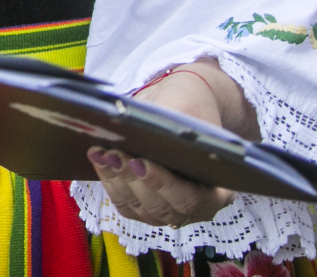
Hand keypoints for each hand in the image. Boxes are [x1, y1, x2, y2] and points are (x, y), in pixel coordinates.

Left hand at [90, 59, 254, 226]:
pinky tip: (98, 156)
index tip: (140, 163)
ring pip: (138, 207)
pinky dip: (108, 180)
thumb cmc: (190, 107)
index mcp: (218, 188)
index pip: (191, 199)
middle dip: (133, 180)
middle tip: (115, 155)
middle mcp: (195, 207)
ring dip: (116, 180)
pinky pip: (124, 201)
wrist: (180, 108)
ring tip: (102, 153)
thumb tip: (147, 126)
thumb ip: (175, 119)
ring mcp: (168, 209)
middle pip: (160, 207)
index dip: (163, 184)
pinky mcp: (143, 204)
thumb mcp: (189, 107)